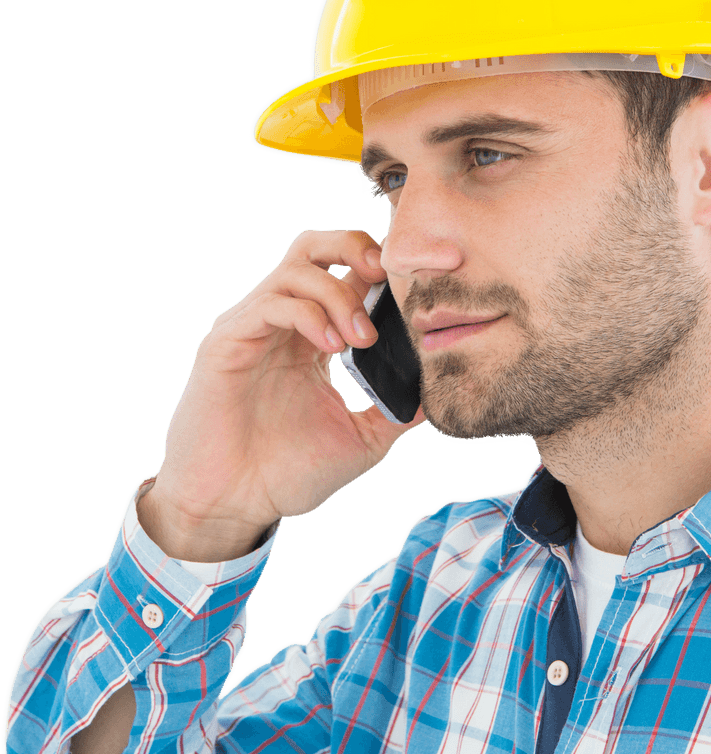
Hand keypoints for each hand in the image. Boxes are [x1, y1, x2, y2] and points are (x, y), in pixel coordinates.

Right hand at [140, 229, 425, 560]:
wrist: (232, 507)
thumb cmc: (287, 474)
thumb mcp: (362, 441)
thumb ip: (397, 412)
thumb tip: (440, 393)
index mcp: (315, 336)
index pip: (348, 274)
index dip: (384, 267)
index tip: (421, 284)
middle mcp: (284, 322)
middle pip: (316, 247)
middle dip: (356, 247)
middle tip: (387, 280)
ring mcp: (253, 327)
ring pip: (298, 267)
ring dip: (339, 295)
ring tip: (360, 339)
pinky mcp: (227, 341)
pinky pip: (271, 303)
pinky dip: (309, 314)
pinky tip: (332, 347)